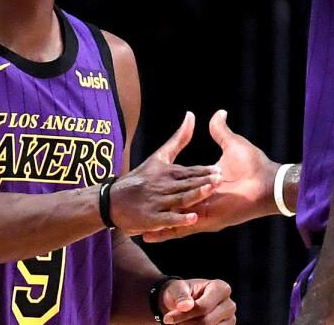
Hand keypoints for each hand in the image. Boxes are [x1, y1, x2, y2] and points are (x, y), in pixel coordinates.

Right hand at [111, 112, 221, 234]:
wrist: (114, 200)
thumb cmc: (141, 177)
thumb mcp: (160, 156)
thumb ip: (179, 138)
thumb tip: (191, 115)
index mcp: (167, 171)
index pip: (189, 171)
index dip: (204, 171)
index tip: (220, 169)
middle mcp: (163, 186)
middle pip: (186, 184)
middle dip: (202, 181)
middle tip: (220, 179)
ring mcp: (157, 203)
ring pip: (179, 199)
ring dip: (194, 196)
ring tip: (209, 192)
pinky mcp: (152, 219)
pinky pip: (168, 219)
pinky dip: (180, 219)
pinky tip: (193, 218)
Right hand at [144, 110, 278, 241]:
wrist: (267, 183)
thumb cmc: (252, 164)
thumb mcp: (231, 144)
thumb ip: (220, 131)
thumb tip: (218, 113)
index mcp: (206, 185)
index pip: (181, 185)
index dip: (165, 186)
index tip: (148, 186)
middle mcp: (202, 200)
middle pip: (174, 204)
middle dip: (155, 209)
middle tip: (134, 210)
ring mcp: (203, 212)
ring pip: (173, 219)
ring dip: (155, 225)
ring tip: (135, 229)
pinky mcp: (206, 221)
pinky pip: (181, 230)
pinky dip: (165, 233)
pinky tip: (149, 237)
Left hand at [158, 278, 235, 324]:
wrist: (184, 303)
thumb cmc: (181, 293)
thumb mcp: (177, 289)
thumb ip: (181, 295)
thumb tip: (185, 306)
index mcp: (221, 288)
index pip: (203, 307)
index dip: (184, 315)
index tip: (168, 318)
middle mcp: (229, 304)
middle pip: (206, 322)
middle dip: (186, 324)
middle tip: (171, 322)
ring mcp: (230, 319)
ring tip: (180, 323)